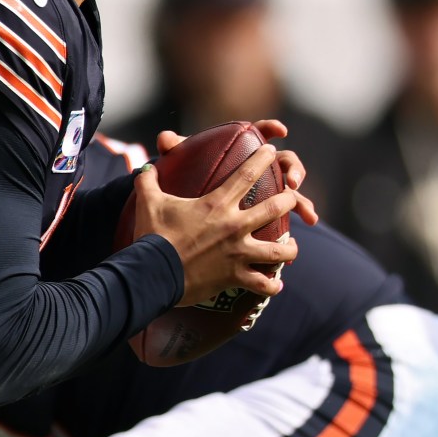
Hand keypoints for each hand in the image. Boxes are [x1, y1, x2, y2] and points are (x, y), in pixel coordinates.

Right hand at [129, 135, 304, 308]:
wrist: (153, 272)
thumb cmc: (152, 236)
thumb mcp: (148, 204)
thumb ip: (148, 183)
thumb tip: (144, 170)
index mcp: (217, 204)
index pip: (247, 174)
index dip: (263, 159)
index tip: (272, 151)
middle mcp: (234, 226)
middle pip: (276, 207)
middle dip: (289, 200)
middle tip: (293, 197)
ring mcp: (238, 253)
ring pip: (280, 249)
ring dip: (291, 247)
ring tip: (292, 244)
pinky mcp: (235, 277)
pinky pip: (263, 284)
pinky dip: (272, 285)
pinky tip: (276, 283)